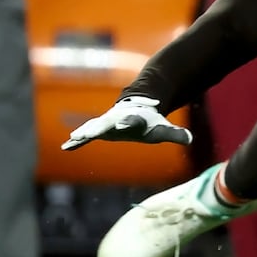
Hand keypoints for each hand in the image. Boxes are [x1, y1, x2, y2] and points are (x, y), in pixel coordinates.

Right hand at [61, 96, 191, 150]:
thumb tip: (191, 139)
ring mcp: (105, 124)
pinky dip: (77, 141)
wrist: (136, 109)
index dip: (130, 121)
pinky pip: (86, 136)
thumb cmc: (149, 122)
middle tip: (89, 132)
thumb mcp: (162, 129)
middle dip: (99, 127)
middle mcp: (116, 120)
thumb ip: (175, 134)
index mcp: (133, 119)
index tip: (125, 121)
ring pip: (93, 128)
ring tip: (74, 137)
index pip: (132, 120)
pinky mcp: (98, 130)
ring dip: (84, 133)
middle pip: (107, 123)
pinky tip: (66, 147)